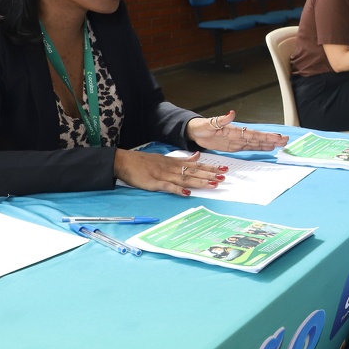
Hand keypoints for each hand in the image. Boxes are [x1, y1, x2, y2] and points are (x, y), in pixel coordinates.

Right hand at [113, 149, 227, 196]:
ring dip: (199, 182)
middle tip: (224, 177)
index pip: (196, 165)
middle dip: (209, 175)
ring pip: (184, 178)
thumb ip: (182, 159)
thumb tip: (197, 156)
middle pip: (193, 172)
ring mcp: (163, 175)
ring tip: (212, 184)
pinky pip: (167, 186)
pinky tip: (187, 192)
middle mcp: (171, 168)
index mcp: (174, 162)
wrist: (124, 161)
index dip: (210, 168)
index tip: (223, 169)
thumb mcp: (165, 158)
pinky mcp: (153, 183)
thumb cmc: (144, 162)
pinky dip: (177, 189)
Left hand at [186, 110, 288, 152]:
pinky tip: (268, 148)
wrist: (196, 131)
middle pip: (259, 138)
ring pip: (256, 143)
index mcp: (234, 130)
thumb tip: (232, 113)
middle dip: (272, 139)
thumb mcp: (209, 123)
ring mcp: (237, 141)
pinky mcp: (234, 146)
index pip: (253, 134)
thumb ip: (221, 119)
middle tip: (286, 140)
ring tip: (282, 144)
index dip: (265, 136)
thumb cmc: (202, 126)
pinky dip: (259, 148)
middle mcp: (239, 135)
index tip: (277, 137)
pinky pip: (249, 148)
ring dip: (269, 144)